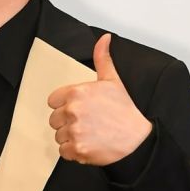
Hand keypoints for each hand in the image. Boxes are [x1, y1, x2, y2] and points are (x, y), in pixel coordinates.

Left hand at [47, 33, 152, 164]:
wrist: (137, 139)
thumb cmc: (124, 110)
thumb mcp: (113, 81)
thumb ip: (102, 59)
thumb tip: (104, 38)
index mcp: (77, 92)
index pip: (53, 101)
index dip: (64, 106)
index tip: (78, 109)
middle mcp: (73, 111)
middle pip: (54, 120)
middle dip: (67, 122)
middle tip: (86, 123)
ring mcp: (74, 131)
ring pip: (58, 136)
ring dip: (70, 137)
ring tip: (89, 134)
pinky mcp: (77, 149)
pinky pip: (63, 151)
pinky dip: (73, 151)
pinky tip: (88, 144)